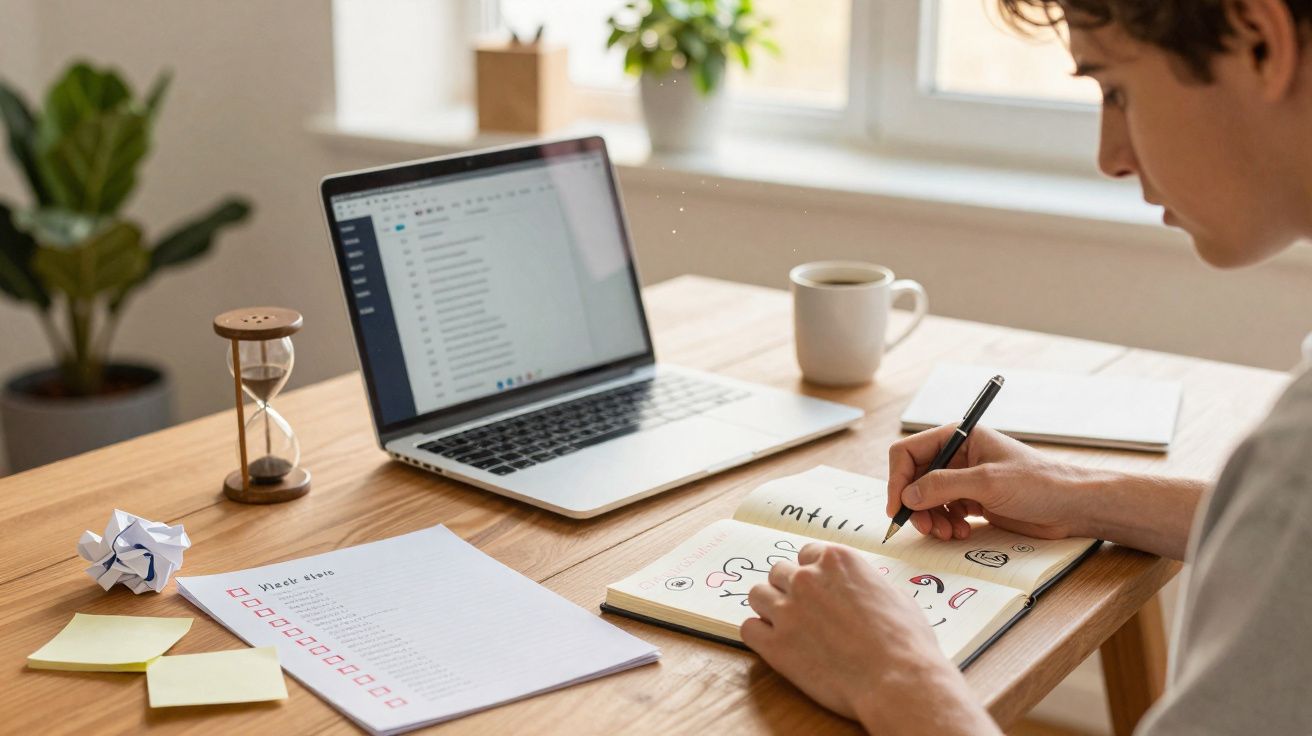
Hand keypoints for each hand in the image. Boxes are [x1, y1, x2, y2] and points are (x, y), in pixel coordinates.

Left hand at [742, 543, 997, 734]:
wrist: (898, 680)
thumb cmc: (905, 641)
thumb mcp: (893, 594)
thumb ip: (863, 583)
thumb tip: (857, 588)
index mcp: (836, 560)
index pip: (806, 554)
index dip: (813, 573)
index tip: (819, 590)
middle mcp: (807, 578)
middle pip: (778, 571)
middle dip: (789, 589)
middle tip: (804, 611)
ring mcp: (788, 609)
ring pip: (757, 595)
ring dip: (769, 608)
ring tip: (787, 626)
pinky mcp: (775, 644)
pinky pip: (748, 628)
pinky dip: (759, 635)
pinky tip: (776, 645)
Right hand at [886, 425, 1094, 540]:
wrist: (1072, 507)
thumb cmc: (1039, 483)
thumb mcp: (987, 482)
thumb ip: (943, 486)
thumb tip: (908, 495)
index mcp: (959, 437)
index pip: (909, 453)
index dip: (898, 479)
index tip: (898, 507)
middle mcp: (957, 457)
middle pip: (914, 479)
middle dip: (915, 505)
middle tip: (925, 528)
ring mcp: (964, 480)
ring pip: (927, 500)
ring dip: (931, 520)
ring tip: (948, 534)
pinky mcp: (973, 501)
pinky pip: (944, 513)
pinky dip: (945, 525)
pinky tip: (961, 533)